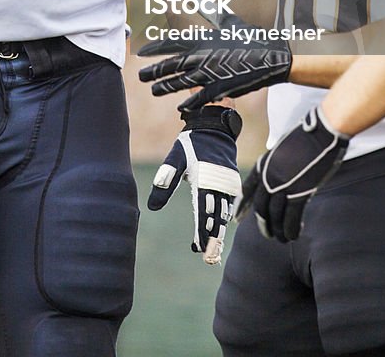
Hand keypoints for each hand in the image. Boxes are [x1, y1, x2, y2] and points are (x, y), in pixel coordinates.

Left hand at [138, 15, 291, 109]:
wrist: (271, 58)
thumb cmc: (251, 37)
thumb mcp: (230, 22)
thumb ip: (212, 13)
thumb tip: (199, 1)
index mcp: (203, 40)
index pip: (172, 44)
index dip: (155, 48)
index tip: (142, 51)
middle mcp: (203, 56)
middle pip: (171, 65)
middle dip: (154, 71)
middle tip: (141, 76)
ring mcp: (210, 74)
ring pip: (181, 82)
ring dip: (166, 87)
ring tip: (154, 90)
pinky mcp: (220, 88)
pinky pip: (200, 97)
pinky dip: (190, 103)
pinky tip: (180, 108)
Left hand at [148, 105, 242, 264]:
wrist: (214, 126)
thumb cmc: (191, 143)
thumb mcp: (176, 158)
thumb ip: (165, 180)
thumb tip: (151, 207)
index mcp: (205, 181)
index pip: (203, 212)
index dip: (201, 232)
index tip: (198, 249)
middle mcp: (219, 185)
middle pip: (217, 218)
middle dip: (213, 239)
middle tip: (208, 258)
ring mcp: (228, 185)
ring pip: (224, 214)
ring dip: (218, 232)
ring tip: (213, 251)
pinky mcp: (232, 183)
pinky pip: (229, 206)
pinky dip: (224, 219)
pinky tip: (218, 230)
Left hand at [236, 106, 348, 241]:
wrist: (322, 131)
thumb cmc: (307, 137)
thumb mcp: (283, 149)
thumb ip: (278, 166)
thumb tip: (280, 180)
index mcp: (264, 164)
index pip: (247, 190)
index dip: (242, 206)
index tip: (237, 218)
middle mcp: (269, 177)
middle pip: (261, 207)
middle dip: (264, 224)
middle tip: (268, 234)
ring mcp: (283, 185)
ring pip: (276, 216)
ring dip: (278, 231)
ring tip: (283, 239)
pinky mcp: (299, 192)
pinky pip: (292, 218)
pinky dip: (292, 229)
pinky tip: (294, 235)